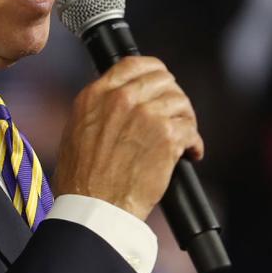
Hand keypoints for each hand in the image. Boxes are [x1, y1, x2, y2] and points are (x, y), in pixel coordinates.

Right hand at [54, 57, 202, 219]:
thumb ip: (99, 110)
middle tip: (175, 116)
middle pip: (163, 80)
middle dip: (173, 97)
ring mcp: (147, 115)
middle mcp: (122, 99)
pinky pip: (191, 131)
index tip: (161, 85)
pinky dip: (194, 144)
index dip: (154, 73)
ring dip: (186, 121)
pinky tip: (190, 154)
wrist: (94, 208)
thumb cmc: (82, 181)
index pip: (134, 64)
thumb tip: (119, 104)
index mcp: (97, 95)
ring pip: (181, 103)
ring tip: (183, 138)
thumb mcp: (76, 131)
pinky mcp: (167, 136)